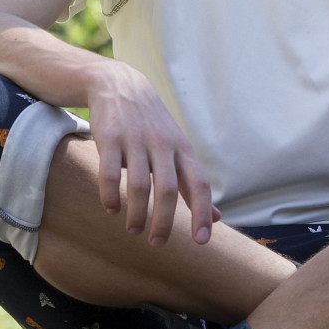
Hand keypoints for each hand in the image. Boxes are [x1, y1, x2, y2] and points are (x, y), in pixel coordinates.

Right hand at [83, 60, 218, 246]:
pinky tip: (111, 209)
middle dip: (164, 222)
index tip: (202, 241)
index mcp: (182, 149)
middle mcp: (162, 144)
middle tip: (157, 244)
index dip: (203, 212)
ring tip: (134, 229)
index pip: (199, 184)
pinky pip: (111, 173)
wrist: (118, 84)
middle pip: (168, 190)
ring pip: (140, 185)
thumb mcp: (178, 149)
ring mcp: (136, 140)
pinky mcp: (110, 137)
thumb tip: (218, 219)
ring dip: (137, 214)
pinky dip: (111, 195)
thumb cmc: (153, 125)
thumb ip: (193, 184)